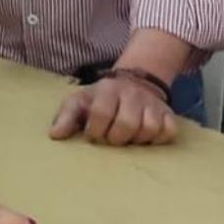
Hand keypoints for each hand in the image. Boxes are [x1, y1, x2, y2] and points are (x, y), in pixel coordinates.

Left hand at [49, 74, 176, 147]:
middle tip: (111, 138)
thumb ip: (65, 116)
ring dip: (136, 140)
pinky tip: (146, 138)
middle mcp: (132, 94)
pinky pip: (168, 132)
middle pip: (127, 124)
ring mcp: (152, 104)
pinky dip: (158, 139)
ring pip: (149, 129)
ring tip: (128, 137)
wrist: (133, 83)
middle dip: (116, 138)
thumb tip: (55, 135)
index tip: (92, 135)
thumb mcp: (79, 102)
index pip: (101, 113)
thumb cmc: (100, 100)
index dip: (95, 130)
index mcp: (107, 90)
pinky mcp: (168, 114)